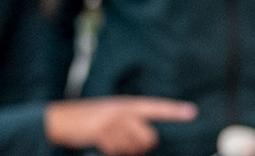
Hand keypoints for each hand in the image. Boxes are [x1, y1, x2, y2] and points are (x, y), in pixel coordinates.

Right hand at [45, 96, 197, 154]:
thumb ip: (131, 123)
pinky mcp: (102, 132)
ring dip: (123, 150)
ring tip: (110, 140)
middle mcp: (123, 110)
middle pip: (148, 137)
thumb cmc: (90, 119)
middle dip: (140, 146)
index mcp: (128, 104)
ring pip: (134, 147)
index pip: (156, 107)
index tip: (192, 112)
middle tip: (124, 141)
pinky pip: (117, 151)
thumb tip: (148, 140)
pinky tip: (101, 142)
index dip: (174, 111)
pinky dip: (110, 151)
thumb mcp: (112, 114)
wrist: (62, 119)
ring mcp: (112, 121)